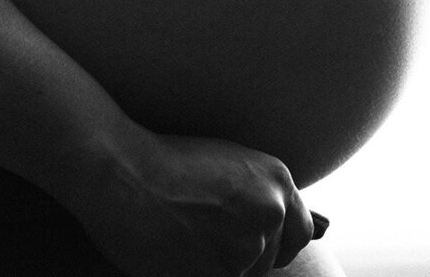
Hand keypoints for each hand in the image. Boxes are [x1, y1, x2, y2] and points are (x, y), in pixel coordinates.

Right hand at [65, 130, 324, 276]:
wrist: (118, 170)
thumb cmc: (159, 163)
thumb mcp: (224, 166)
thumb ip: (258, 197)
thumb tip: (311, 231)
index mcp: (276, 179)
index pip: (300, 232)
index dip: (272, 242)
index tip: (246, 240)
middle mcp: (272, 211)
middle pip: (267, 261)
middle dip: (238, 256)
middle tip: (196, 233)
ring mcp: (250, 245)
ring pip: (242, 275)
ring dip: (214, 266)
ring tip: (180, 237)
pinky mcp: (224, 274)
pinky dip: (197, 272)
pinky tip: (174, 253)